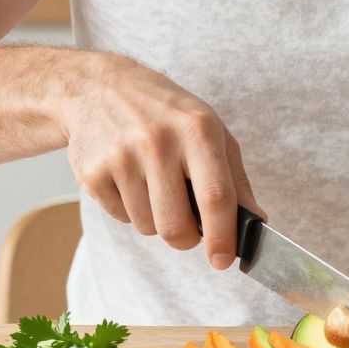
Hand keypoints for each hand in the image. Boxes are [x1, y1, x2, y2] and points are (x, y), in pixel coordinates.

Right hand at [63, 56, 260, 269]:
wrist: (100, 88)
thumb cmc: (166, 113)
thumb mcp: (210, 130)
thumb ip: (236, 179)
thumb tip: (256, 223)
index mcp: (197, 129)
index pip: (215, 196)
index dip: (223, 236)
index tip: (223, 259)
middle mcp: (157, 142)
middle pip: (176, 226)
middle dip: (186, 239)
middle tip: (187, 227)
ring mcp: (121, 157)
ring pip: (147, 227)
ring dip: (156, 220)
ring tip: (153, 185)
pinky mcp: (92, 173)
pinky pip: (121, 218)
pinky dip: (130, 210)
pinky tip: (129, 179)